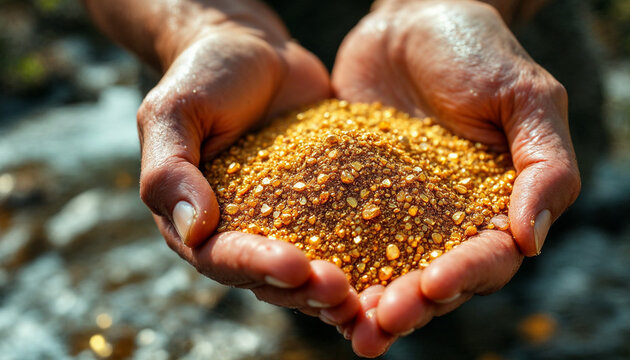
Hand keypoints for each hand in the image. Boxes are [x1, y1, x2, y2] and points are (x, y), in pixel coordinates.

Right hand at [135, 5, 357, 319]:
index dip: (257, 267)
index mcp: (197, 221)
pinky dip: (366, 260)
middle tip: (342, 292)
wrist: (255, 53)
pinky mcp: (323, 206)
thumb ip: (171, 171)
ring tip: (371, 297)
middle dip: (305, 290)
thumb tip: (195, 231)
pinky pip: (344, 238)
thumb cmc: (205, 76)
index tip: (295, 266)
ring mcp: (285, 224)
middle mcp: (241, 232)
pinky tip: (397, 268)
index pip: (222, 258)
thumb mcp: (174, 113)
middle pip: (270, 279)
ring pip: (309, 273)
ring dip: (337, 290)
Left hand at [332, 0, 579, 355]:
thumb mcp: (526, 97)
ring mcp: (399, 213)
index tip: (431, 286)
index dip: (463, 278)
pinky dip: (330, 263)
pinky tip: (306, 280)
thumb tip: (531, 241)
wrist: (409, 23)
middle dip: (408, 306)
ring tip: (343, 324)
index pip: (487, 258)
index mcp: (495, 206)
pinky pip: (342, 236)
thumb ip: (543, 167)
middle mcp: (447, 220)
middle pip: (433, 280)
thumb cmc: (476, 51)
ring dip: (366, 303)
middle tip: (376, 325)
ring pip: (386, 271)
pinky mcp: (355, 196)